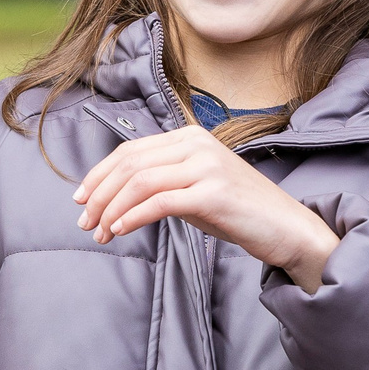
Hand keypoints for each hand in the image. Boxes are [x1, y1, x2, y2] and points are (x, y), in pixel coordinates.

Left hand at [74, 125, 339, 291]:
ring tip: (100, 232)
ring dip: (112, 208)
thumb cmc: (240, 212)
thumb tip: (115, 196)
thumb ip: (163, 181)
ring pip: (140, 182)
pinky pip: (159, 202)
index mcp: (190, 137)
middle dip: (99, 194)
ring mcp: (206, 166)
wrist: (287, 228)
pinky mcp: (213, 192)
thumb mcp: (196, 187)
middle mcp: (197, 144)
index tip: (81, 198)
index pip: (131, 150)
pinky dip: (133, 216)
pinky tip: (120, 229)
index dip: (99, 174)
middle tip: (85, 221)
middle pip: (130, 164)